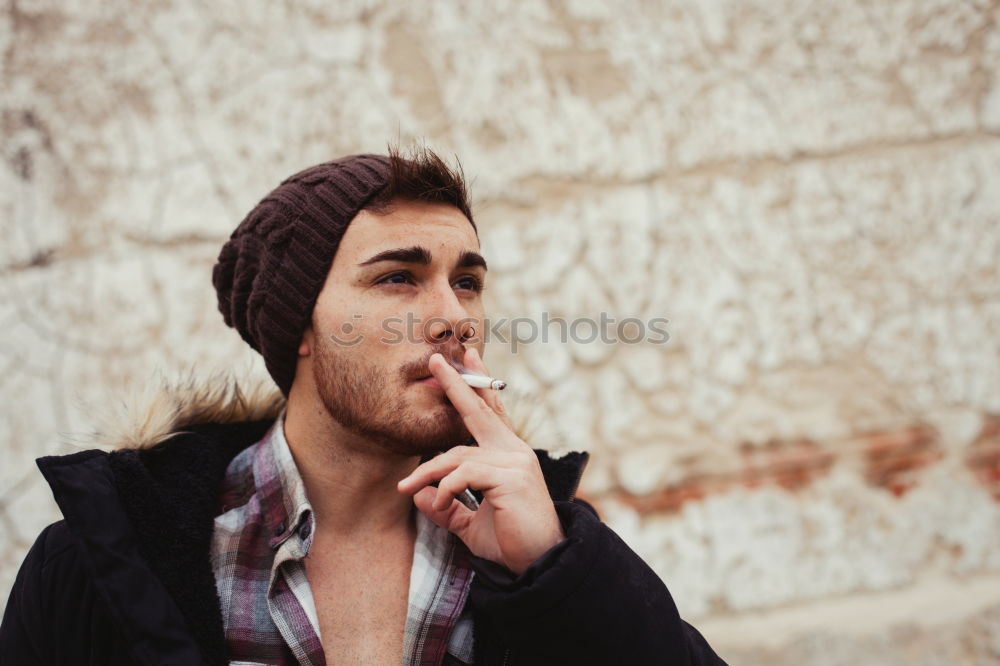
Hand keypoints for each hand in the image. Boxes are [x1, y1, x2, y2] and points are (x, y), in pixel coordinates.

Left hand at [397, 347, 564, 574]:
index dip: (480, 386)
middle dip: (456, 383)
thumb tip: (419, 495)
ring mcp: (516, 462)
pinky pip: (466, 473)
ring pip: (458, 454)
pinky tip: (439, 502)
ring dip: (428, 470)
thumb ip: (447, 506)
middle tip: (436, 360)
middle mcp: (515, 452)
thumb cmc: (510, 541)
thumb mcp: (470, 523)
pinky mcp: (512, 478)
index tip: (469, 356)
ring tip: (406, 487)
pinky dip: (446, 488)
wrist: (539, 563)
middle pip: (480, 410)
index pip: (492, 413)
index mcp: (509, 455)